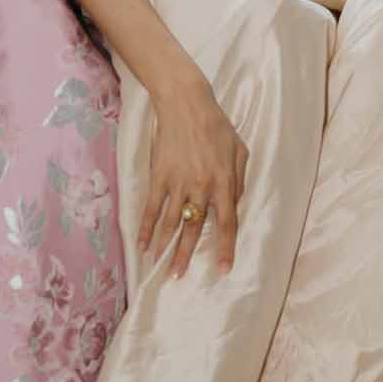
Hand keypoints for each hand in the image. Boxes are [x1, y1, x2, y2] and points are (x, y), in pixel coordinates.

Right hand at [139, 70, 248, 277]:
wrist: (186, 104)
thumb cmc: (217, 126)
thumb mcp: (239, 150)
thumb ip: (239, 179)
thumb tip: (235, 204)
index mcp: (223, 182)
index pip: (227, 222)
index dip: (224, 247)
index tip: (222, 268)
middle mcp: (201, 186)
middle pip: (194, 228)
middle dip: (186, 255)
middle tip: (178, 277)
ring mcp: (178, 183)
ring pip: (171, 222)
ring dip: (165, 247)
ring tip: (159, 267)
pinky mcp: (159, 176)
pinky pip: (152, 207)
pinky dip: (146, 227)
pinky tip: (143, 244)